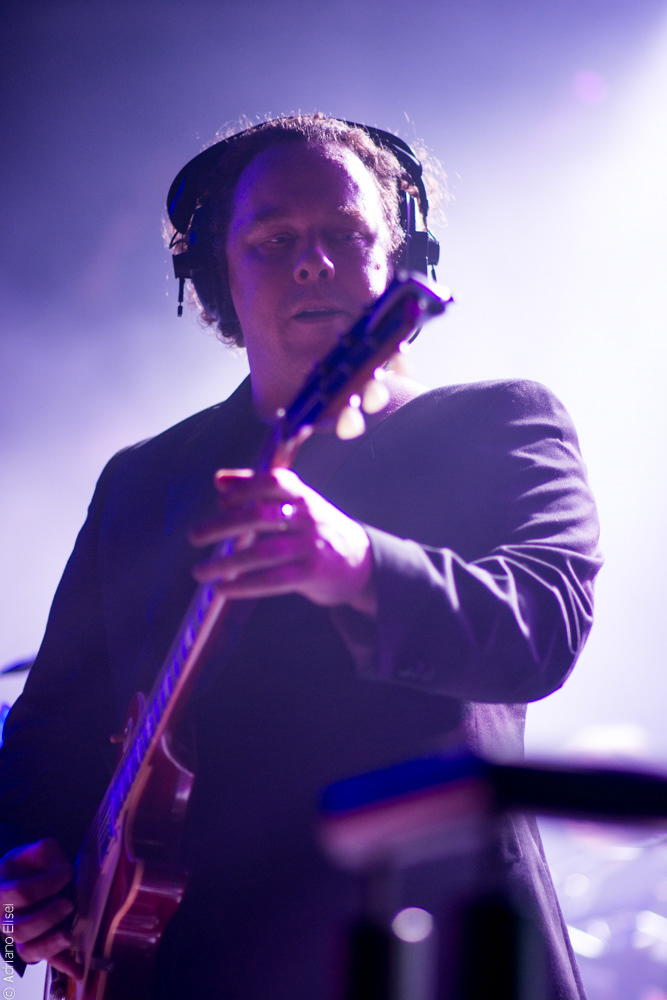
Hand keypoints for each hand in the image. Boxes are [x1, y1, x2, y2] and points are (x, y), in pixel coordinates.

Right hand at [0, 838, 81, 978]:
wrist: (23, 877)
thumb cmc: (29, 865)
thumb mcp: (35, 850)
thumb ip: (47, 854)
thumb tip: (63, 872)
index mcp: (1, 891)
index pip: (18, 893)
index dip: (44, 885)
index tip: (66, 874)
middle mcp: (4, 918)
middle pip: (19, 928)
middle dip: (46, 918)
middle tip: (68, 904)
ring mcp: (18, 936)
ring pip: (27, 950)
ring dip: (50, 945)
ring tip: (69, 936)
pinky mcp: (35, 944)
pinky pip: (45, 960)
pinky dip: (61, 965)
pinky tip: (77, 969)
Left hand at [189, 468, 376, 614]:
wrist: (362, 560)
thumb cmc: (318, 529)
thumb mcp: (296, 503)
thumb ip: (259, 489)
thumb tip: (219, 480)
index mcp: (302, 495)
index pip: (272, 482)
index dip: (244, 488)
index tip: (220, 501)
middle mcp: (308, 517)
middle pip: (260, 516)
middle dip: (222, 526)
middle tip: (194, 536)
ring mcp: (312, 545)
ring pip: (263, 552)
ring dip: (227, 562)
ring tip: (201, 571)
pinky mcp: (312, 573)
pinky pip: (273, 580)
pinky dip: (245, 585)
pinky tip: (224, 589)